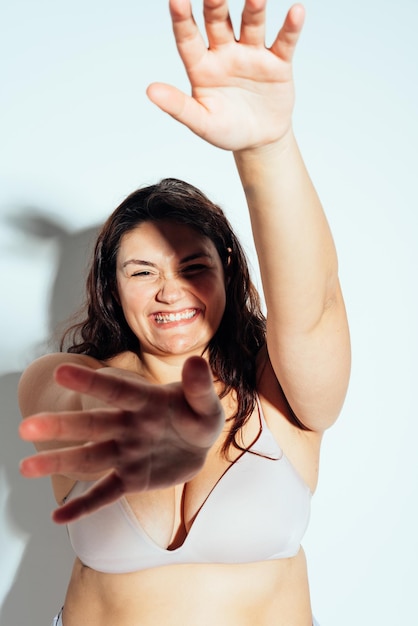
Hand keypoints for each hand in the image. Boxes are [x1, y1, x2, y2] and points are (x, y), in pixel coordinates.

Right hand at [19, 356, 223, 523]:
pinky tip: (58, 517)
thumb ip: (200, 387)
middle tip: (27, 426)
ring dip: (60, 462)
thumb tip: (195, 361)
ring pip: (91, 458)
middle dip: (62, 426)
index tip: (61, 370)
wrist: (198, 444)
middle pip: (93, 426)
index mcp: (146, 403)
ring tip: (26, 467)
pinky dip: (84, 506)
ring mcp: (127, 454)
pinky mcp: (131, 479)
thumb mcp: (205, 403)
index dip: (92, 381)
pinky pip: (105, 494)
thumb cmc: (197, 416)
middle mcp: (128, 427)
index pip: (117, 391)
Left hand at [147, 0, 304, 150]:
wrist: (259, 141)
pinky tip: (296, 12)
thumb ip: (178, 107)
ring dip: (254, 9)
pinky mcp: (278, 62)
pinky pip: (284, 41)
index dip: (181, 20)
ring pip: (251, 25)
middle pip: (219, 22)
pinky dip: (291, 27)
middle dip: (216, 4)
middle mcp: (225, 53)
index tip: (176, 0)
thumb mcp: (201, 123)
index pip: (188, 39)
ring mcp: (252, 54)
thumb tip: (150, 91)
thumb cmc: (227, 131)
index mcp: (202, 67)